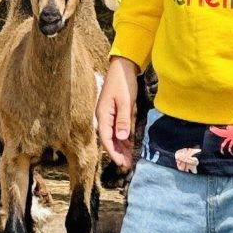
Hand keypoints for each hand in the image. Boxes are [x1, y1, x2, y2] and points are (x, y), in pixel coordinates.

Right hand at [96, 56, 140, 171]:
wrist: (123, 67)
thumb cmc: (123, 82)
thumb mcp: (125, 101)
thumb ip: (123, 119)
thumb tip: (121, 137)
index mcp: (103, 115)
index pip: (106, 138)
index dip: (113, 152)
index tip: (120, 162)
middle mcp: (104, 117)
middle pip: (109, 139)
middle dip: (117, 153)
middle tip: (127, 165)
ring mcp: (109, 115)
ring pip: (114, 136)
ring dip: (121, 147)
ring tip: (129, 160)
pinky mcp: (115, 113)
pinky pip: (118, 129)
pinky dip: (124, 139)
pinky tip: (130, 146)